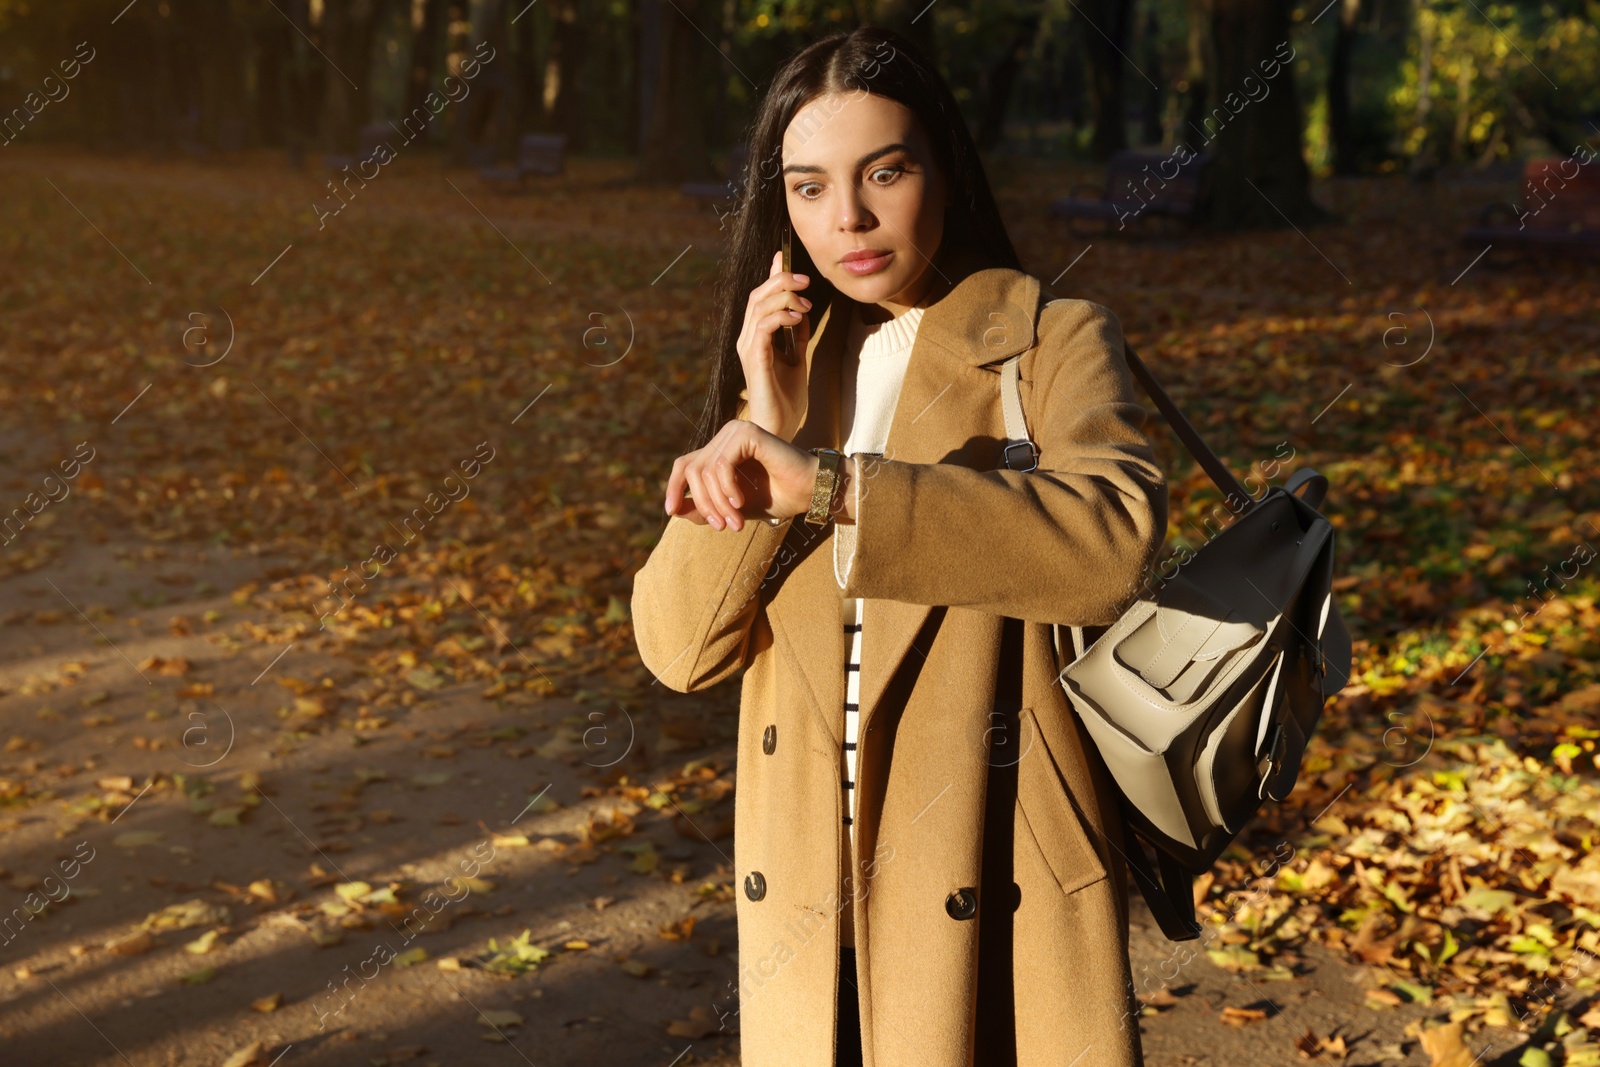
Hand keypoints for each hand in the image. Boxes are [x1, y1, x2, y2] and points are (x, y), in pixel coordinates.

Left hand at [664, 419, 825, 531]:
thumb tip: (673, 508)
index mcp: (720, 450)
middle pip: (692, 470)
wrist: (809, 492)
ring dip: (718, 502)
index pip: (684, 465)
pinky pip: (721, 465)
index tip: (670, 511)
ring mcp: (735, 431)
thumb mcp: (732, 508)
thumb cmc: (777, 497)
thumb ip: (704, 508)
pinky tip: (741, 502)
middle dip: (703, 504)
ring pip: (705, 471)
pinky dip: (727, 488)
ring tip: (735, 522)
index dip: (673, 487)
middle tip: (720, 526)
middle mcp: (724, 437)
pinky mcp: (747, 432)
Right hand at [736, 251, 811, 441]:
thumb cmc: (786, 399)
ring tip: (805, 303)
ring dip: (784, 296)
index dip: (771, 274)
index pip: (760, 297)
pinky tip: (796, 317)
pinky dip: (781, 316)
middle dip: (781, 280)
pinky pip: (763, 326)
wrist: (780, 428)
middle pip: (758, 294)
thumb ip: (796, 335)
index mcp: (756, 337)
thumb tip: (801, 310)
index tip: (784, 256)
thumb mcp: (797, 358)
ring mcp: (748, 348)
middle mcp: (747, 338)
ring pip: (759, 305)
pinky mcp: (754, 359)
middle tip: (805, 280)